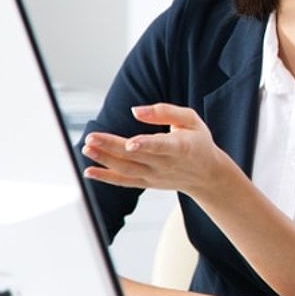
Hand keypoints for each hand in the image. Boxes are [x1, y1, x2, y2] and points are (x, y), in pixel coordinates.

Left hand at [82, 103, 239, 199]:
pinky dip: (106, 178)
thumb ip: (165, 112)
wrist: (207, 175)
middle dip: (111, 146)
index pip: (161, 146)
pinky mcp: (147, 183)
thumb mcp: (191, 120)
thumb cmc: (198, 142)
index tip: (131, 143)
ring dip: (105, 160)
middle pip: (136, 156)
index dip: (146, 145)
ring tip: (87, 148)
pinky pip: (124, 182)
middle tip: (91, 137)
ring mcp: (155, 176)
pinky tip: (89, 171)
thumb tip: (135, 111)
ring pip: (127, 170)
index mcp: (181, 146)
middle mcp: (166, 164)